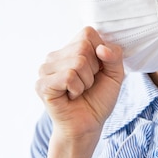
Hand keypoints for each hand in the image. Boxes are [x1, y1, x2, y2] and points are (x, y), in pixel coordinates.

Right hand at [35, 27, 123, 142]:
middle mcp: (55, 55)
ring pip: (77, 62)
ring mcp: (45, 69)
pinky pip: (69, 76)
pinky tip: (71, 96)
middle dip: (93, 70)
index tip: (97, 70)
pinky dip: (77, 89)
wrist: (88, 125)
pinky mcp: (42, 84)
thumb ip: (114, 56)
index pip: (88, 32)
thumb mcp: (115, 74)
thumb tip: (101, 48)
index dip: (100, 52)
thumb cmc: (98, 98)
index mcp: (70, 48)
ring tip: (79, 91)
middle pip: (83, 47)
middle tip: (87, 84)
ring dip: (86, 82)